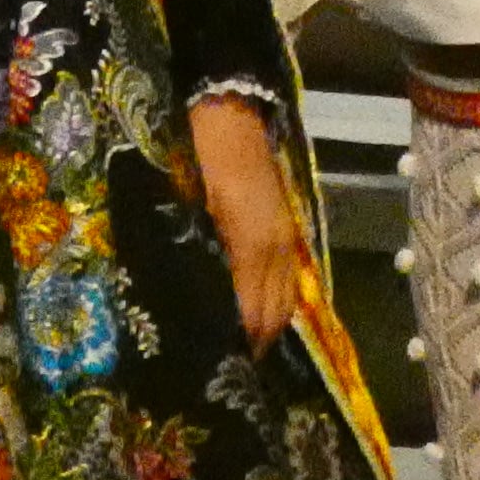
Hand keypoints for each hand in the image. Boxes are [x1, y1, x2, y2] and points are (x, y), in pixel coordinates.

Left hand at [187, 94, 304, 348]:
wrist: (229, 114)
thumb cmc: (200, 158)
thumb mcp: (189, 208)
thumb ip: (195, 256)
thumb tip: (188, 300)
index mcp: (253, 247)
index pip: (252, 314)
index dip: (238, 342)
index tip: (215, 365)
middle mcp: (278, 249)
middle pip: (275, 315)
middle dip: (255, 343)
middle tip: (225, 363)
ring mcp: (287, 238)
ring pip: (288, 300)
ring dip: (269, 326)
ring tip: (242, 345)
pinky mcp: (287, 228)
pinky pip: (290, 280)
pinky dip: (277, 302)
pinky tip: (257, 310)